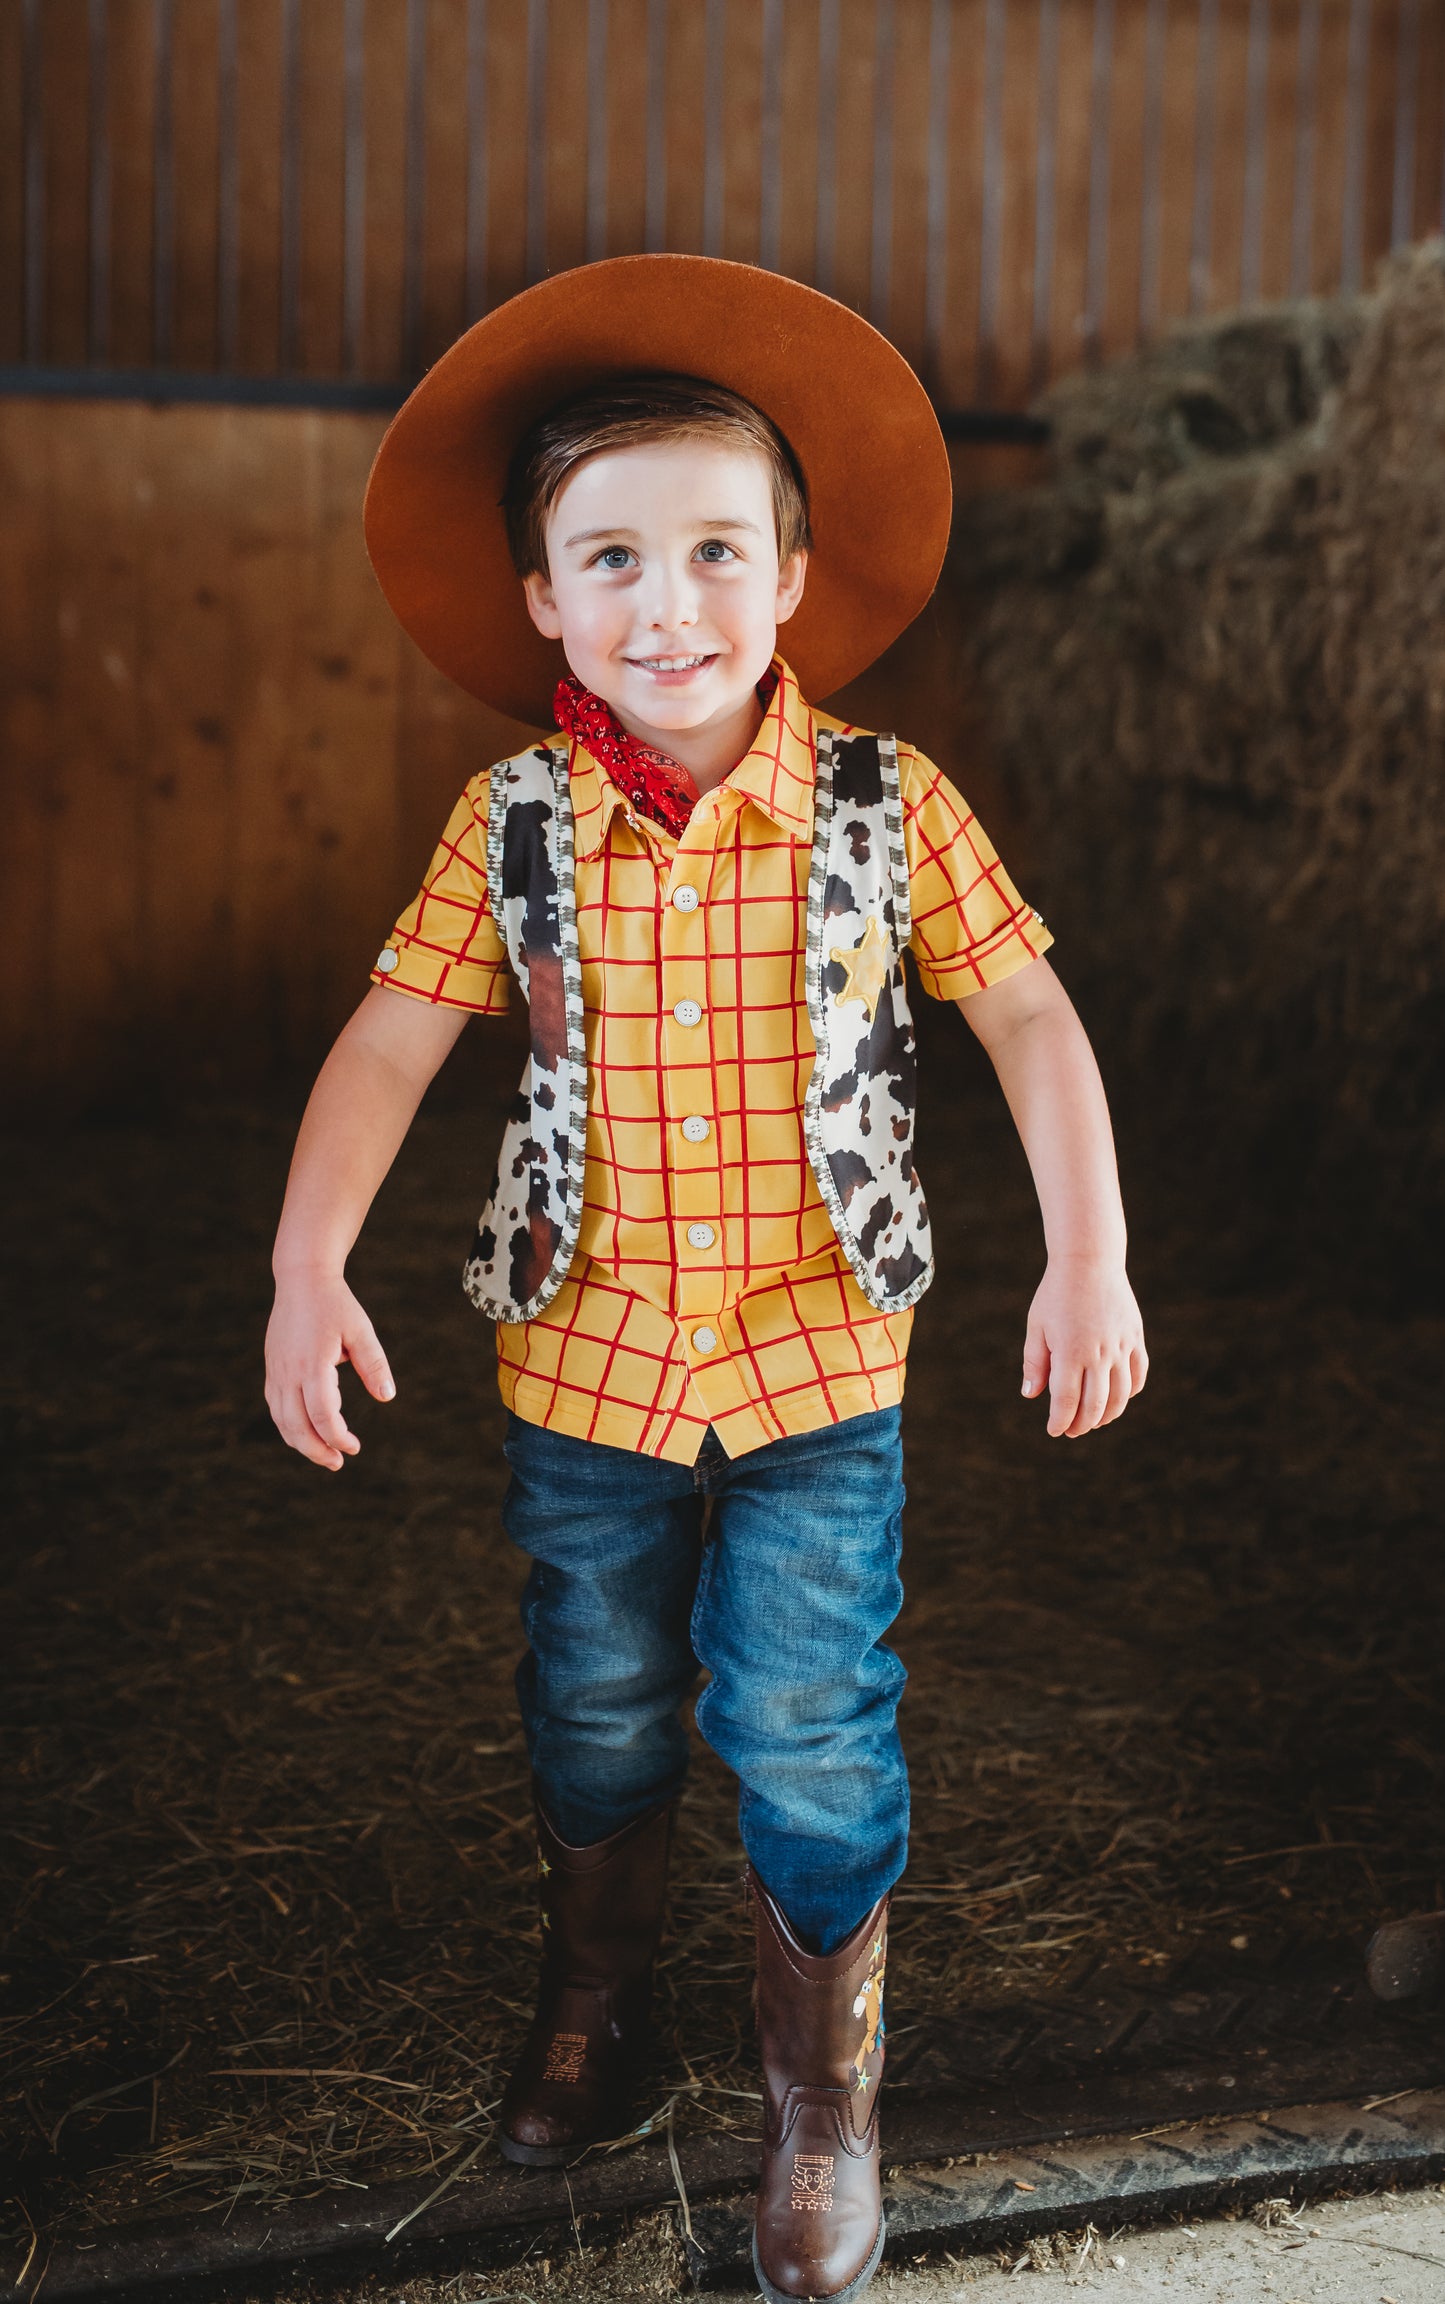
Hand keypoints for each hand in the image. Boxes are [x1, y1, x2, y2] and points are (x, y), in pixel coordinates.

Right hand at [264, 1271, 395, 1469]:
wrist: (301, 1280)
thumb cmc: (336, 1305)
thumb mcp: (361, 1331)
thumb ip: (374, 1364)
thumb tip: (387, 1396)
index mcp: (313, 1364)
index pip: (323, 1415)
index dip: (338, 1437)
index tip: (354, 1447)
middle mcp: (289, 1372)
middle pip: (297, 1426)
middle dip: (317, 1450)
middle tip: (338, 1463)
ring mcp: (276, 1371)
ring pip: (282, 1420)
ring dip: (301, 1443)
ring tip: (324, 1455)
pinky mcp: (272, 1368)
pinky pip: (276, 1407)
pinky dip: (289, 1426)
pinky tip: (306, 1432)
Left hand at [1021, 1257, 1146, 1438]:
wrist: (1089, 1261)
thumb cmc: (1056, 1294)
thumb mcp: (1037, 1326)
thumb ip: (1035, 1363)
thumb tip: (1031, 1396)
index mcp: (1070, 1352)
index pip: (1066, 1401)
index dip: (1060, 1421)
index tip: (1054, 1431)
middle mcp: (1099, 1353)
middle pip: (1094, 1405)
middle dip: (1082, 1425)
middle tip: (1071, 1431)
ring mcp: (1121, 1346)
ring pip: (1120, 1396)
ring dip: (1107, 1415)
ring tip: (1094, 1421)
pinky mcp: (1135, 1338)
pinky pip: (1138, 1375)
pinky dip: (1129, 1393)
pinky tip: (1116, 1398)